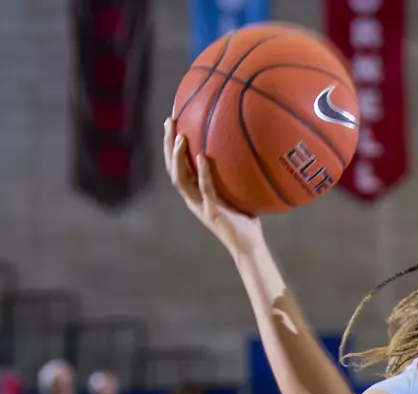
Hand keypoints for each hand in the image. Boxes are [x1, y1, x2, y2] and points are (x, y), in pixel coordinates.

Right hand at [164, 118, 265, 257]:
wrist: (248, 247)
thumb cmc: (246, 221)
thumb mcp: (237, 194)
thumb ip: (235, 176)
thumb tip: (249, 149)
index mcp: (195, 193)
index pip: (177, 166)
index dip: (171, 146)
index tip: (173, 123)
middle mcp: (192, 198)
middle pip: (171, 168)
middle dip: (168, 144)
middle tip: (169, 121)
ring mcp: (200, 205)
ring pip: (180, 178)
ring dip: (177, 157)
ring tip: (180, 136)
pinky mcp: (212, 212)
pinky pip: (204, 189)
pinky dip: (202, 173)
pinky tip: (203, 157)